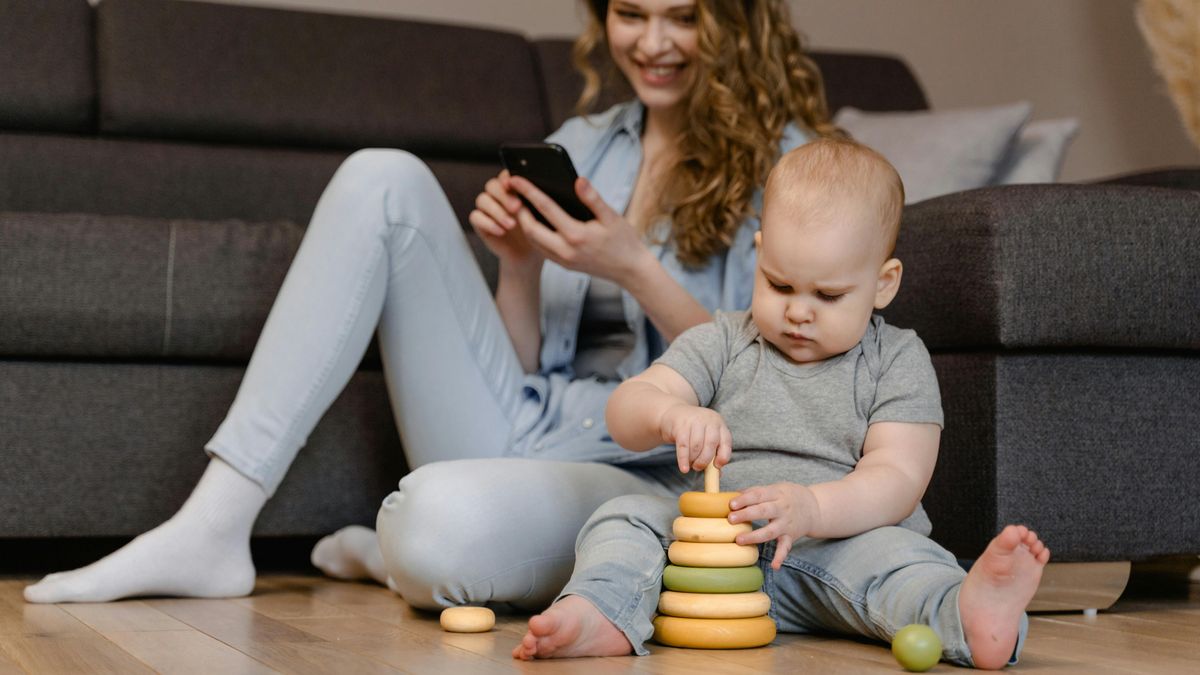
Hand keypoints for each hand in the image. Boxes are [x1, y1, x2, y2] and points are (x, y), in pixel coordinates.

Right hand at [468, 170, 542, 268]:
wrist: (528, 254)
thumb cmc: (537, 231)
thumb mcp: (541, 216)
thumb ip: (537, 201)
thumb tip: (539, 191)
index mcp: (513, 188)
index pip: (506, 175)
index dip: (509, 178)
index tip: (515, 184)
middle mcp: (498, 195)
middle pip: (492, 185)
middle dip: (504, 196)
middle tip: (517, 207)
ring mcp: (487, 208)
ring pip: (482, 200)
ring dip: (497, 211)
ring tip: (511, 224)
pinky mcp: (480, 223)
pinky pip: (475, 217)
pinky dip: (488, 223)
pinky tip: (501, 231)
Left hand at [508, 175, 652, 283]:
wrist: (631, 270)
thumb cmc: (624, 241)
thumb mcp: (612, 217)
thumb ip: (593, 198)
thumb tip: (578, 180)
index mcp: (576, 235)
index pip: (546, 208)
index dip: (528, 191)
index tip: (516, 179)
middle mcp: (565, 250)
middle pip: (530, 228)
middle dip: (518, 209)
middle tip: (513, 193)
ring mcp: (563, 260)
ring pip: (533, 240)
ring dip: (524, 223)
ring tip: (520, 205)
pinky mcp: (564, 265)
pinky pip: (541, 248)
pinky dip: (534, 234)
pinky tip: (534, 221)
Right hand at [659, 404, 732, 473]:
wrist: (673, 413)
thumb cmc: (693, 430)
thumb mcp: (706, 437)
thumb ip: (713, 453)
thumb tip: (717, 475)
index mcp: (719, 424)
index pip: (726, 442)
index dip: (723, 456)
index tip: (717, 466)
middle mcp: (709, 420)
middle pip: (710, 445)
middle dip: (705, 461)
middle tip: (698, 468)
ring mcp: (694, 421)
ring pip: (696, 446)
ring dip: (693, 460)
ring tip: (690, 464)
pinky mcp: (680, 425)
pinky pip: (683, 446)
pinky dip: (683, 460)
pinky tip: (684, 468)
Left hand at [728, 483, 819, 569]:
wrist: (814, 508)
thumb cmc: (787, 496)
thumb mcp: (775, 488)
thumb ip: (755, 492)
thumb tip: (733, 496)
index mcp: (776, 494)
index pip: (759, 495)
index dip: (745, 499)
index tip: (731, 505)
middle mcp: (782, 509)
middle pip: (763, 511)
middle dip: (746, 515)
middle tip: (731, 519)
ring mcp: (786, 524)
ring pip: (770, 531)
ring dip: (755, 536)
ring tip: (739, 540)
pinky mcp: (790, 537)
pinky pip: (785, 548)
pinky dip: (780, 557)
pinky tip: (774, 565)